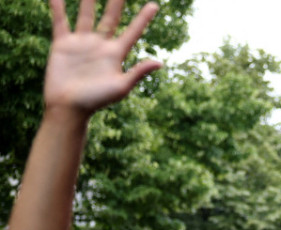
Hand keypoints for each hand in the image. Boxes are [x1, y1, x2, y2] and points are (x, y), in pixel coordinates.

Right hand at [43, 0, 161, 115]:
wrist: (68, 107)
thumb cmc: (96, 101)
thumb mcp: (121, 87)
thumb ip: (138, 73)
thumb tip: (160, 63)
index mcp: (117, 54)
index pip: (133, 31)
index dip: (143, 19)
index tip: (155, 5)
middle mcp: (100, 45)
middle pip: (111, 18)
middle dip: (117, 3)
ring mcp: (82, 43)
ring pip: (87, 15)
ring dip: (89, 0)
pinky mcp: (63, 44)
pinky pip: (60, 22)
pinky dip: (58, 8)